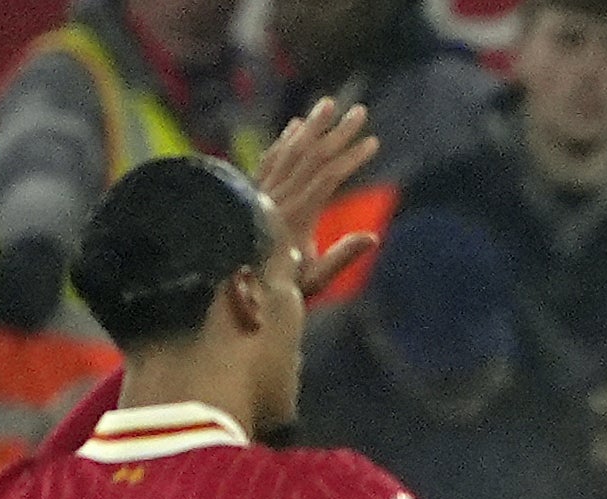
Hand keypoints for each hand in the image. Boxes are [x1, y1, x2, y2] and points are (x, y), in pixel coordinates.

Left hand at [257, 99, 381, 295]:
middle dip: (338, 132)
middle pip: (311, 155)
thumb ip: (342, 257)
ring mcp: (262, 190)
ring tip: (330, 103)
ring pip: (289, 149)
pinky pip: (270, 158)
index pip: (328, 177)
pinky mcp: (252, 190)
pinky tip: (296, 126)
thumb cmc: (280, 286)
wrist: (233, 285)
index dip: (351, 158)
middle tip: (360, 111)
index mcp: (296, 216)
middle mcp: (277, 196)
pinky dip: (285, 139)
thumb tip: (373, 237)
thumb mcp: (315, 279)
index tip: (373, 142)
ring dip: (312, 125)